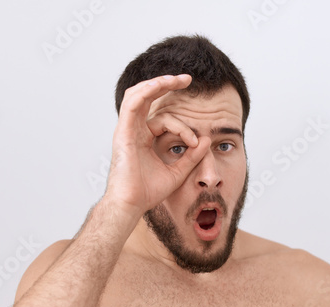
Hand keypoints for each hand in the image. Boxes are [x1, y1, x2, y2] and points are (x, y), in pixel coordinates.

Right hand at [103, 74, 210, 218]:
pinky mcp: (123, 131)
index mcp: (144, 139)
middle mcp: (134, 131)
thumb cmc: (148, 192)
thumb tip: (206, 139)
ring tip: (178, 79)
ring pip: (139, 95)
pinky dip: (147, 91)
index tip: (195, 142)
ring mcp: (127, 129)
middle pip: (148, 98)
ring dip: (158, 83)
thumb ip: (192, 156)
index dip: (183, 127)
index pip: (164, 120)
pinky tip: (162, 84)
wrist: (132, 204)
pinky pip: (133, 103)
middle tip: (187, 79)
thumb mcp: (178, 171)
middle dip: (167, 85)